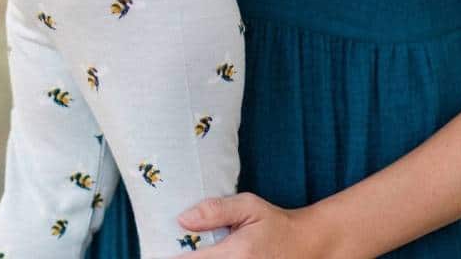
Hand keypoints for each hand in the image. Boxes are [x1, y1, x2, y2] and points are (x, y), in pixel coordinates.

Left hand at [176, 193, 331, 258]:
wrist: (303, 245)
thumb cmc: (273, 222)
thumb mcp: (248, 206)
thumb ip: (215, 210)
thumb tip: (182, 219)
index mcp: (236, 254)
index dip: (172, 257)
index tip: (156, 251)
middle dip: (185, 258)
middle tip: (173, 250)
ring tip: (190, 252)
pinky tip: (205, 256)